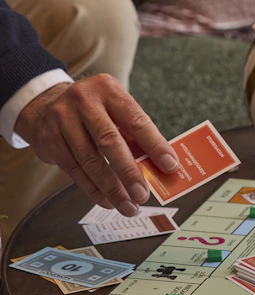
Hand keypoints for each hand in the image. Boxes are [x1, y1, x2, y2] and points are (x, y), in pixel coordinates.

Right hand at [15, 74, 179, 216]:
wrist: (45, 105)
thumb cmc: (94, 110)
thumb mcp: (115, 110)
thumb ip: (135, 135)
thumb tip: (159, 167)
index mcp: (109, 90)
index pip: (136, 120)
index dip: (155, 144)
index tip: (170, 165)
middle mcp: (84, 101)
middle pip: (110, 141)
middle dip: (129, 172)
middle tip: (143, 194)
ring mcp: (63, 120)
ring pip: (90, 160)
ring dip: (111, 188)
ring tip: (127, 205)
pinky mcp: (49, 140)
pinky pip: (74, 170)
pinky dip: (93, 189)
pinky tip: (107, 200)